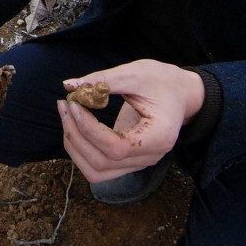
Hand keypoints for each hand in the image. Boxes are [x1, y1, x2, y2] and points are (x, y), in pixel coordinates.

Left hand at [57, 60, 205, 182]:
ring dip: (74, 146)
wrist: (179, 94)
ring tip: (66, 115)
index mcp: (159, 137)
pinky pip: (98, 168)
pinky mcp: (128, 161)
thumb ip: (104, 80)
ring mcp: (139, 163)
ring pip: (96, 171)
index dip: (89, 129)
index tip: (74, 103)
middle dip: (76, 135)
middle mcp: (150, 157)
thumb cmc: (162, 81)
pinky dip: (80, 151)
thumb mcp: (136, 74)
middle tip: (65, 104)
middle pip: (102, 163)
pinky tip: (74, 127)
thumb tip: (69, 85)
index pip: (117, 148)